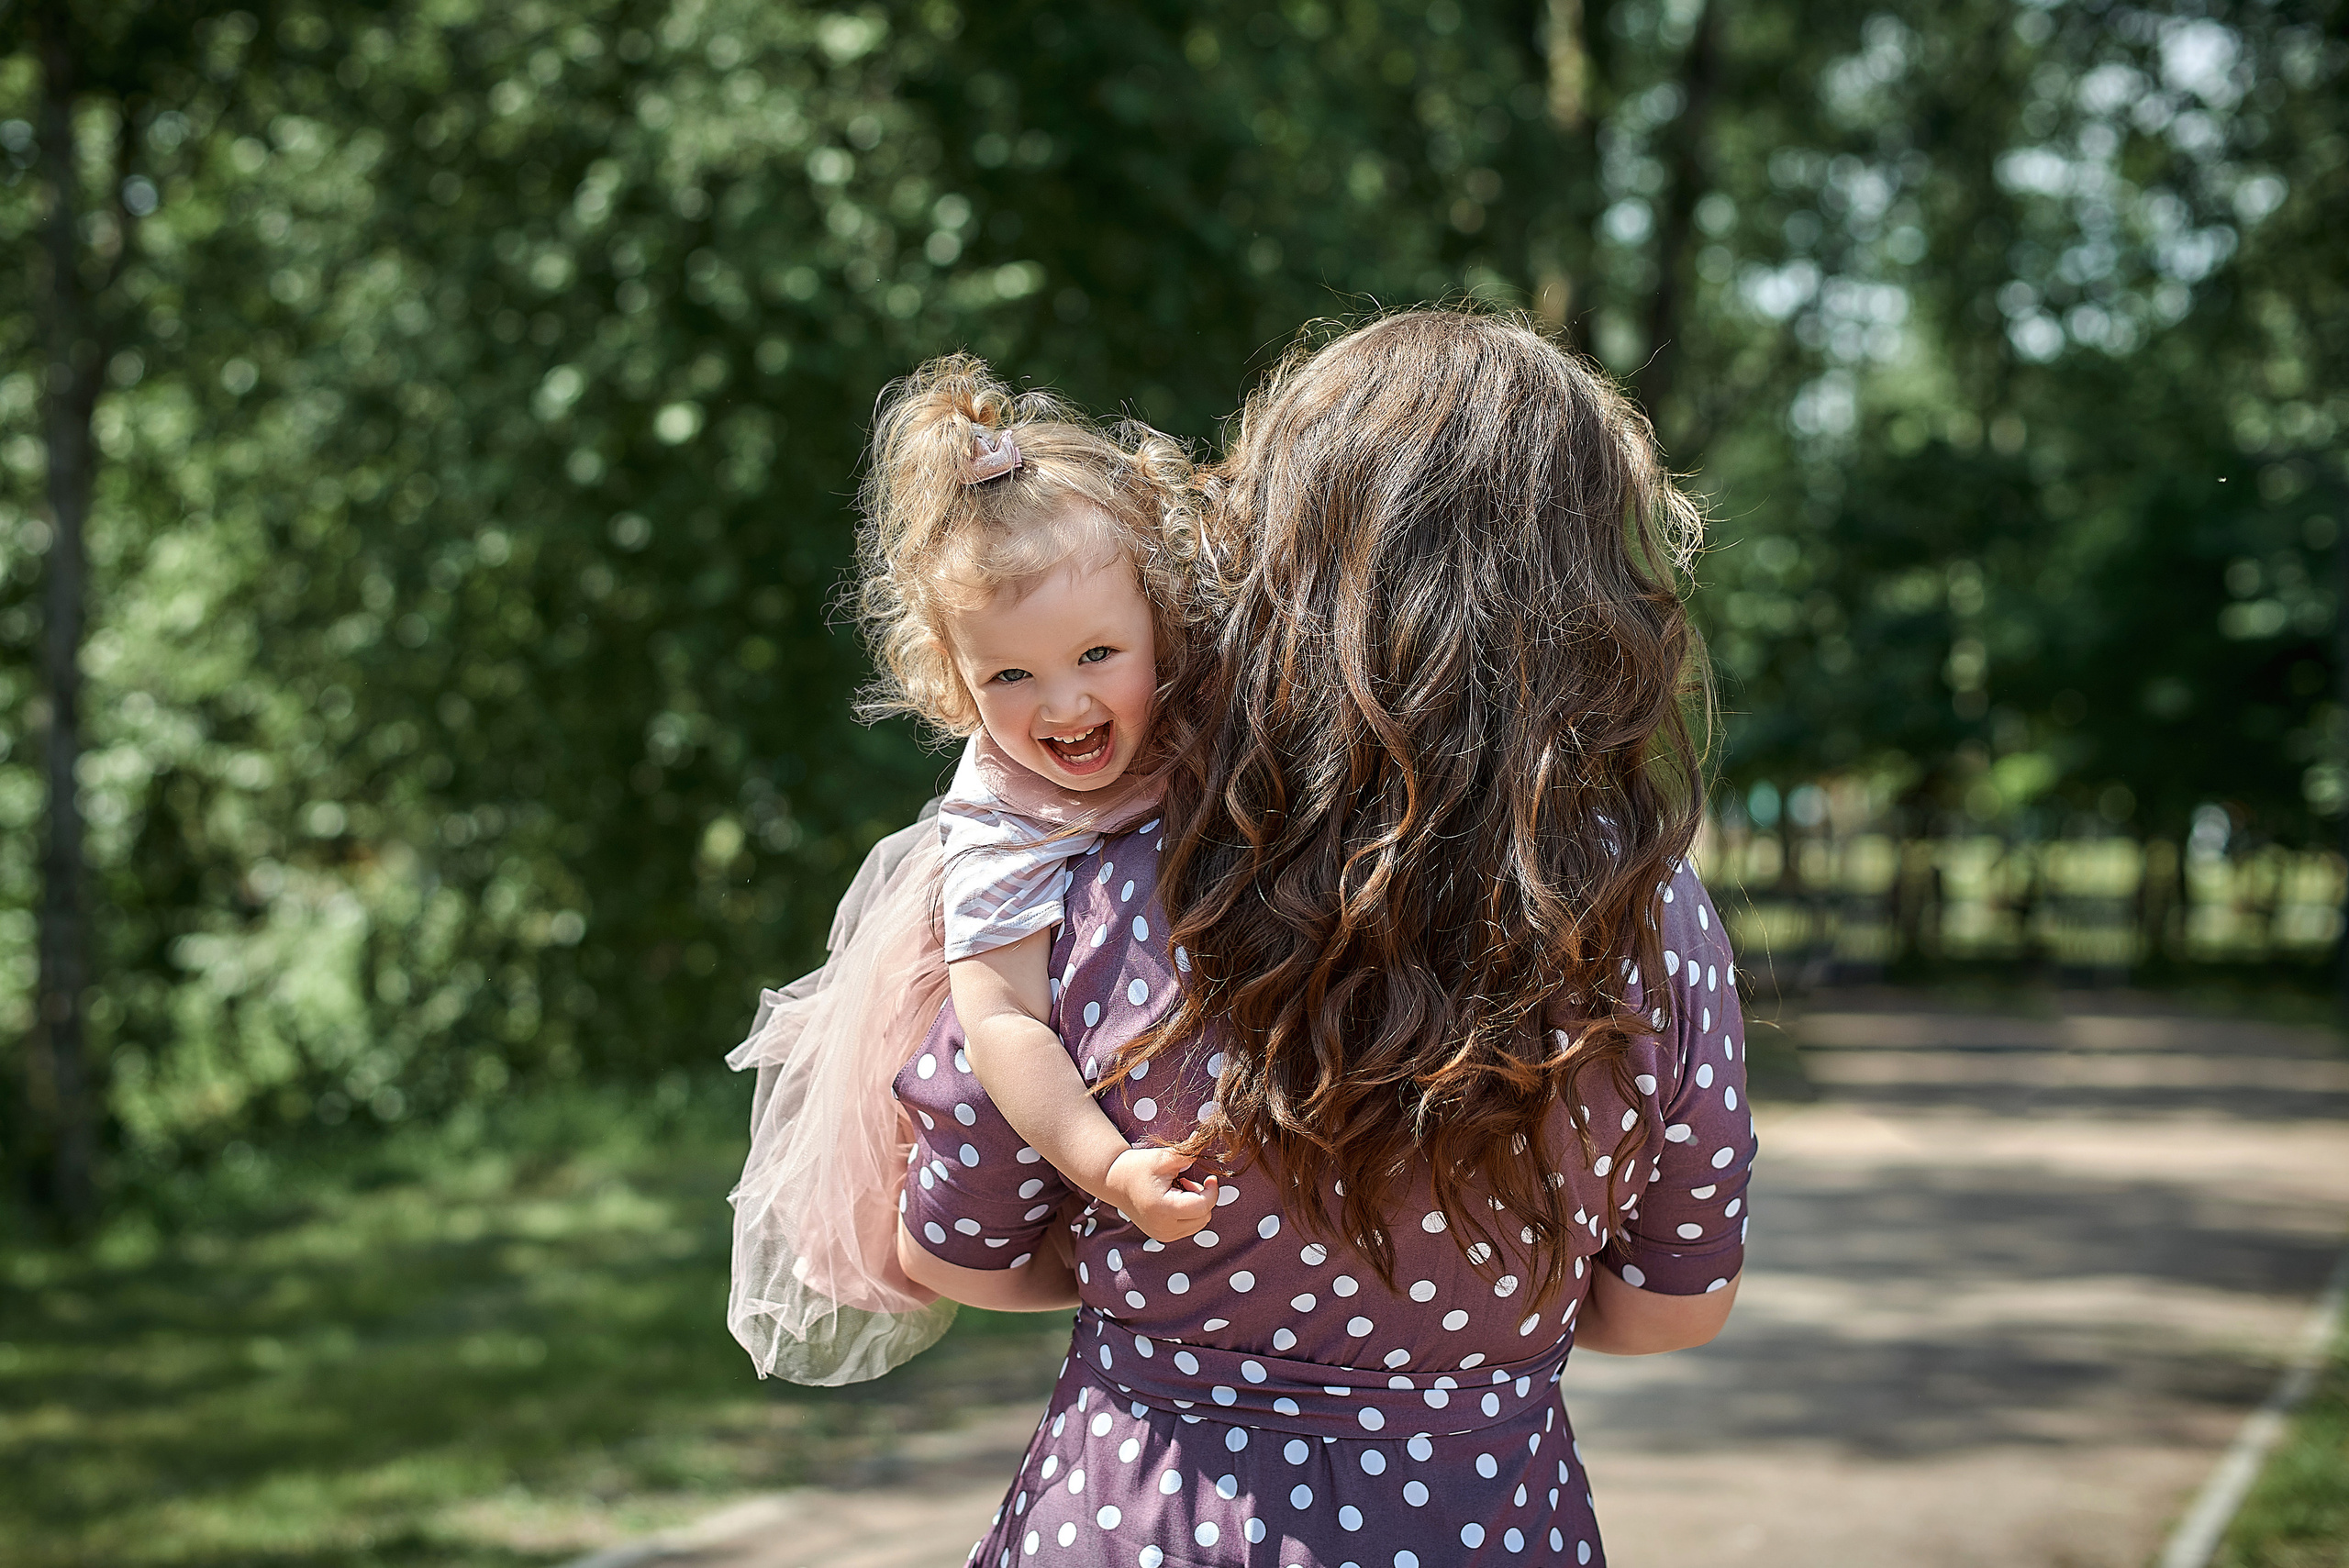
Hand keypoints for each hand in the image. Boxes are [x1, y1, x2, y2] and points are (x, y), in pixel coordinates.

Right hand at [1104, 1146, 1218, 1242]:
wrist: (1114, 1181)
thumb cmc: (1137, 1167)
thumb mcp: (1163, 1157)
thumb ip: (1187, 1153)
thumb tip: (1204, 1140)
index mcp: (1164, 1209)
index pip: (1203, 1207)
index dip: (1212, 1191)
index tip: (1211, 1177)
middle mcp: (1163, 1228)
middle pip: (1204, 1217)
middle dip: (1203, 1198)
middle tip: (1187, 1180)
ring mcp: (1162, 1235)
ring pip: (1198, 1224)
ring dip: (1197, 1206)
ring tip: (1180, 1189)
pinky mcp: (1162, 1236)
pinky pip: (1188, 1227)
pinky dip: (1189, 1214)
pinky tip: (1176, 1200)